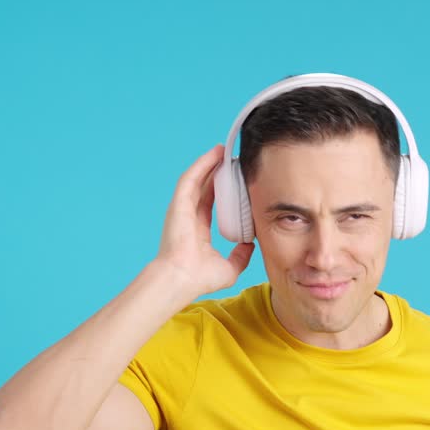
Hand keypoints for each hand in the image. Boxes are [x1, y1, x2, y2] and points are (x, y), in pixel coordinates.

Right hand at [154, 143, 254, 296]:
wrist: (182, 279)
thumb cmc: (200, 278)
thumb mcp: (230, 268)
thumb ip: (240, 256)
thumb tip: (251, 244)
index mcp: (198, 232)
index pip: (211, 205)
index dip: (223, 192)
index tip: (236, 182)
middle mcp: (188, 218)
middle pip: (204, 189)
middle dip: (217, 173)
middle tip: (232, 161)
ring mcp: (182, 210)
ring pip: (197, 179)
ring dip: (209, 164)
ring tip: (224, 151)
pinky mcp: (178, 203)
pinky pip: (191, 178)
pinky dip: (202, 164)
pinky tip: (214, 154)